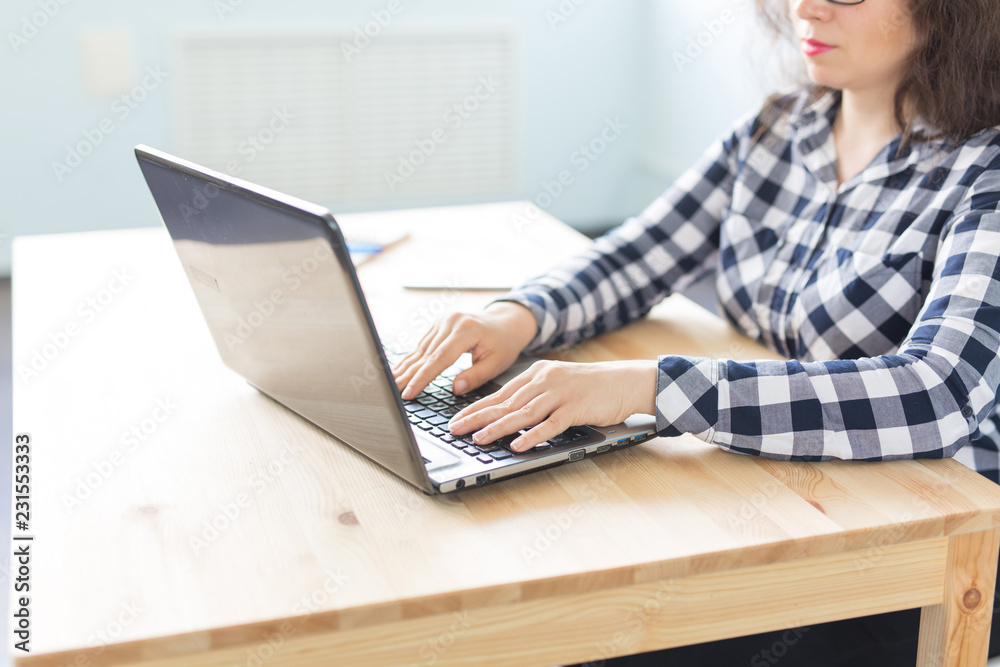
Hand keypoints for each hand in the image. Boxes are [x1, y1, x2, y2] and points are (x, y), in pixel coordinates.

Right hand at [392, 301, 537, 399]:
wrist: (506, 322)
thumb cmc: (503, 344)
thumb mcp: (497, 363)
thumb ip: (475, 376)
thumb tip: (455, 389)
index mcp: (466, 330)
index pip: (439, 358)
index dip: (422, 377)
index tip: (408, 393)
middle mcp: (451, 322)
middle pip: (425, 353)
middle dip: (407, 375)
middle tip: (392, 392)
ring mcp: (442, 320)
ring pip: (420, 349)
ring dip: (405, 367)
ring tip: (390, 384)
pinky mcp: (438, 324)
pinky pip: (422, 344)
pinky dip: (410, 359)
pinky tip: (399, 370)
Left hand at [448, 359, 657, 451]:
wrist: (625, 381)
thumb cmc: (591, 387)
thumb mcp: (557, 383)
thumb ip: (534, 395)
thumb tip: (506, 414)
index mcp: (536, 373)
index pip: (500, 394)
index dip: (476, 408)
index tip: (457, 420)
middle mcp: (545, 380)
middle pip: (506, 403)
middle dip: (478, 418)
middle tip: (455, 430)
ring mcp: (560, 393)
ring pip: (523, 413)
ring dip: (498, 428)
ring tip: (479, 440)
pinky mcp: (576, 408)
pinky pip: (550, 424)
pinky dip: (532, 436)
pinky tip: (517, 445)